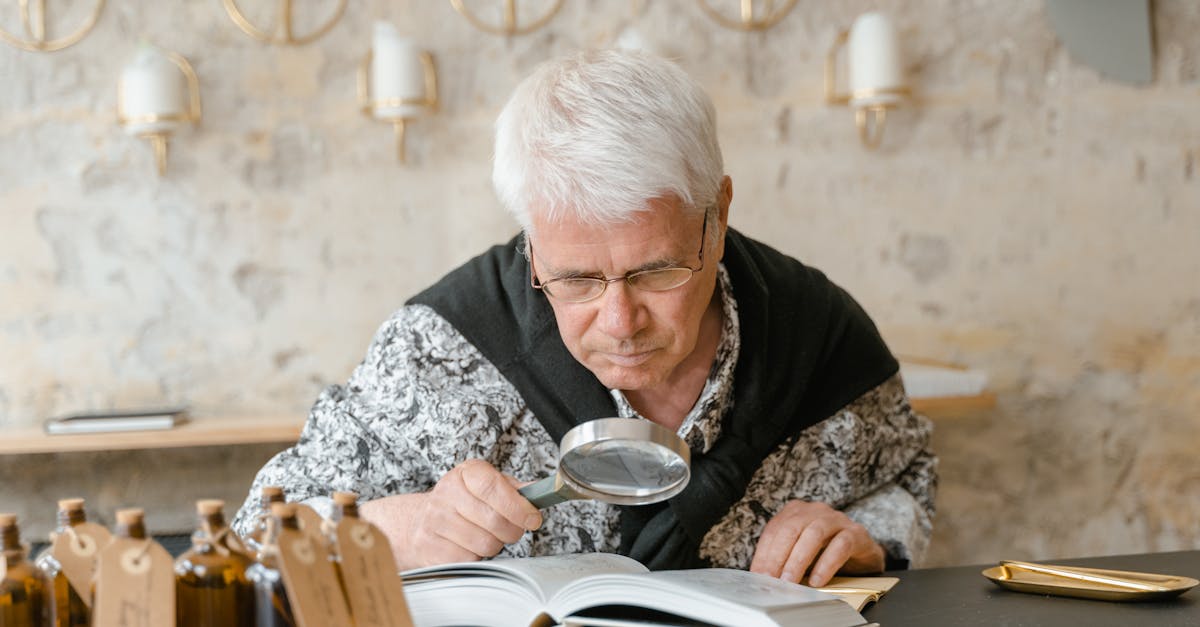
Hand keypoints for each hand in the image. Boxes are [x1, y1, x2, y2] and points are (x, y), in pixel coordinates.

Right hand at [360, 459, 542, 569]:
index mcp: (466, 473)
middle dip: (512, 531)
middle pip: (494, 521)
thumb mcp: (487, 486)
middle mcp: (446, 493)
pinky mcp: (429, 546)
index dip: (518, 507)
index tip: (533, 518)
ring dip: (494, 545)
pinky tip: (469, 546)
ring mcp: (435, 520)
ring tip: (486, 536)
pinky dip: (476, 557)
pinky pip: (469, 559)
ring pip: (485, 544)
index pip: (494, 487)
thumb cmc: (462, 502)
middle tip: (511, 530)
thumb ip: (514, 490)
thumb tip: (539, 493)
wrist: (419, 520)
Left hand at [749, 500, 884, 586]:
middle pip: (791, 529)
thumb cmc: (826, 553)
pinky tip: (817, 580)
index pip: (773, 530)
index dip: (764, 554)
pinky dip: (826, 564)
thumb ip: (783, 561)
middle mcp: (815, 511)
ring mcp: (836, 519)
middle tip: (771, 579)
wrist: (863, 554)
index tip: (757, 575)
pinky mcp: (856, 533)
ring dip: (798, 560)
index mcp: (796, 512)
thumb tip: (762, 579)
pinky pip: (840, 545)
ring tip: (790, 581)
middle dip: (777, 556)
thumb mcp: (800, 555)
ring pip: (813, 534)